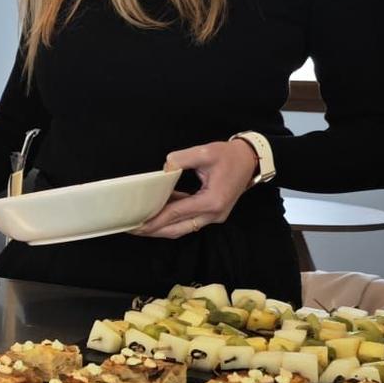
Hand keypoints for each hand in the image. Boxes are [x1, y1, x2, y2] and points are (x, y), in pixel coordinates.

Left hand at [135, 139, 259, 238]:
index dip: (154, 220)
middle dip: (154, 230)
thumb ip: (181, 158)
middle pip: (177, 229)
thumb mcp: (205, 152)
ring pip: (183, 228)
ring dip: (162, 226)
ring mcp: (215, 216)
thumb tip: (165, 168)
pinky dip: (173, 218)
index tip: (136, 224)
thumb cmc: (230, 156)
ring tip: (141, 222)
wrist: (251, 160)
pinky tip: (159, 210)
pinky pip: (189, 220)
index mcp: (212, 201)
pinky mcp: (213, 213)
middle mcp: (214, 214)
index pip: (176, 214)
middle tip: (132, 228)